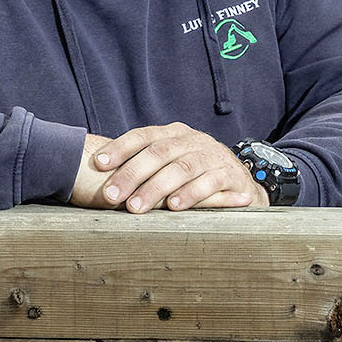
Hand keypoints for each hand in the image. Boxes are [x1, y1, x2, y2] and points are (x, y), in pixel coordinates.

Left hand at [70, 122, 268, 212]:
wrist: (242, 184)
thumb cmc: (196, 178)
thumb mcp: (171, 166)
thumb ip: (145, 168)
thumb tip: (99, 178)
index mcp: (175, 134)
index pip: (143, 135)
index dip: (120, 148)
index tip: (98, 164)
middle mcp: (193, 140)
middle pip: (159, 152)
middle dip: (132, 174)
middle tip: (112, 196)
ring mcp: (213, 155)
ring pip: (181, 167)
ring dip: (156, 188)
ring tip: (136, 207)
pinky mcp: (230, 174)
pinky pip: (209, 181)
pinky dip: (190, 194)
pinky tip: (174, 206)